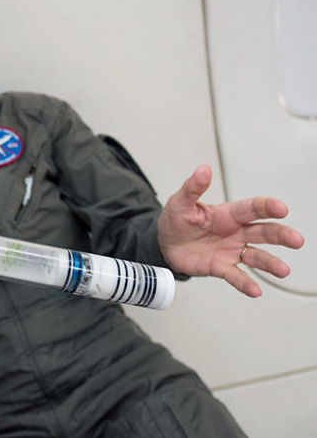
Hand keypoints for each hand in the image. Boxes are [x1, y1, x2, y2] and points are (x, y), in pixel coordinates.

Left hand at [157, 165, 304, 296]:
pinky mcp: (221, 267)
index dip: (267, 207)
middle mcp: (235, 232)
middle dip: (280, 235)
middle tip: (296, 240)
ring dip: (270, 263)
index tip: (281, 208)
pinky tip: (256, 291)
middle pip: (263, 232)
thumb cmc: (177, 220)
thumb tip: (203, 170)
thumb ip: (193, 188)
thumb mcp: (181, 202)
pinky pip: (236, 275)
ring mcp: (230, 251)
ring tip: (283, 270)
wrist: (165, 243)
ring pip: (256, 256)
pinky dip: (245, 283)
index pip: (252, 208)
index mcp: (228, 214)